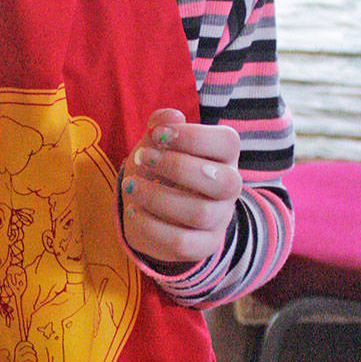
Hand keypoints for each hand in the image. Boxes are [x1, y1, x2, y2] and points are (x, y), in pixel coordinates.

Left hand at [120, 108, 241, 268]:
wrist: (152, 210)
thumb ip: (161, 125)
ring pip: (200, 213)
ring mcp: (220, 218)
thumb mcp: (156, 143)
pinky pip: (183, 242)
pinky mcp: (203, 245)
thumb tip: (169, 116)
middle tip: (143, 159)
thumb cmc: (158, 168)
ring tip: (130, 186)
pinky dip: (151, 226)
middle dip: (178, 168)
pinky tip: (133, 211)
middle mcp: (229, 187)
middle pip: (223, 182)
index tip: (157, 135)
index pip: (227, 143)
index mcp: (224, 156)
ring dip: (158, 198)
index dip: (193, 136)